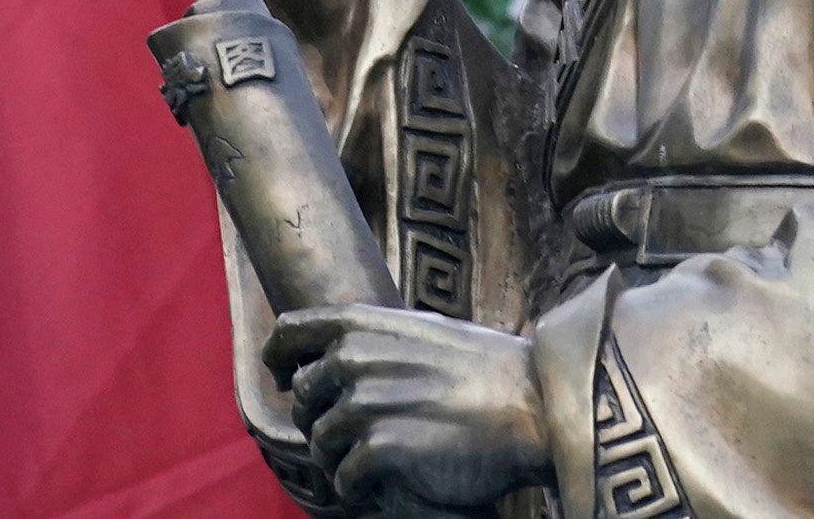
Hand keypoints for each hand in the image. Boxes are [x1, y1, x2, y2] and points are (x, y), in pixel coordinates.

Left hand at [265, 306, 548, 514]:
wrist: (534, 405)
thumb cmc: (488, 369)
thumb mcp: (424, 331)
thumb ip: (376, 339)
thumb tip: (339, 352)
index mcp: (361, 325)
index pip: (288, 334)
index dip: (279, 359)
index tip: (283, 378)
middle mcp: (353, 360)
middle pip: (301, 400)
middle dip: (319, 420)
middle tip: (355, 435)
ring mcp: (364, 405)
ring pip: (320, 444)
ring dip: (341, 459)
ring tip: (377, 462)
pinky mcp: (379, 450)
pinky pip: (342, 480)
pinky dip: (357, 488)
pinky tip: (384, 483)